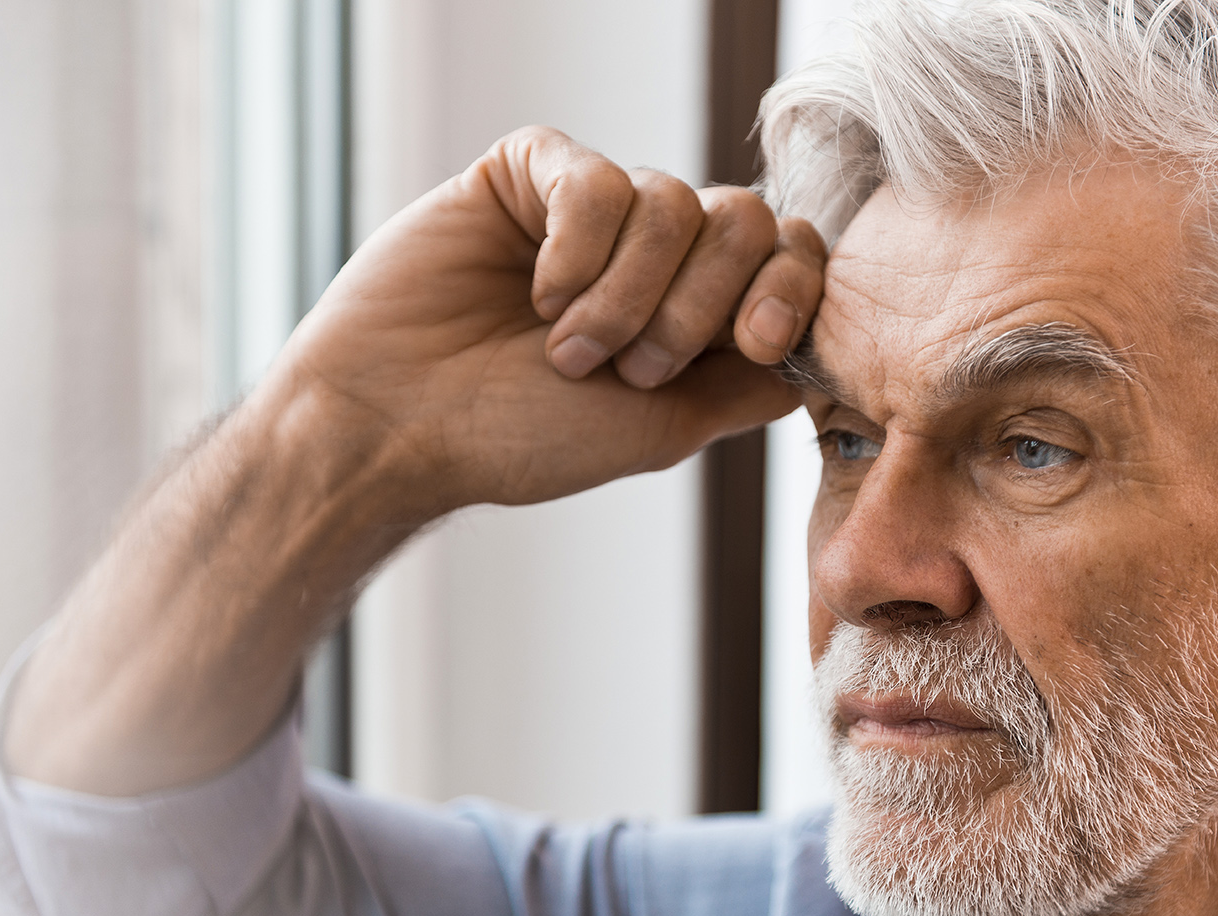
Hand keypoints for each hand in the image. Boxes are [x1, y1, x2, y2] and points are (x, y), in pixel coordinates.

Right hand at [264, 126, 824, 514]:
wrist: (398, 427)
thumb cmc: (516, 440)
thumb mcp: (660, 427)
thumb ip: (745, 385)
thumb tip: (818, 357)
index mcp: (690, 308)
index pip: (786, 255)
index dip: (790, 287)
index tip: (755, 341)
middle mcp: (650, 252)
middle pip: (744, 219)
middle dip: (696, 304)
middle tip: (631, 366)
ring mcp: (591, 208)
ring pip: (673, 201)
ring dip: (625, 294)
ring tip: (566, 348)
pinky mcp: (530, 173)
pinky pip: (598, 178)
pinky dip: (577, 249)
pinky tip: (536, 293)